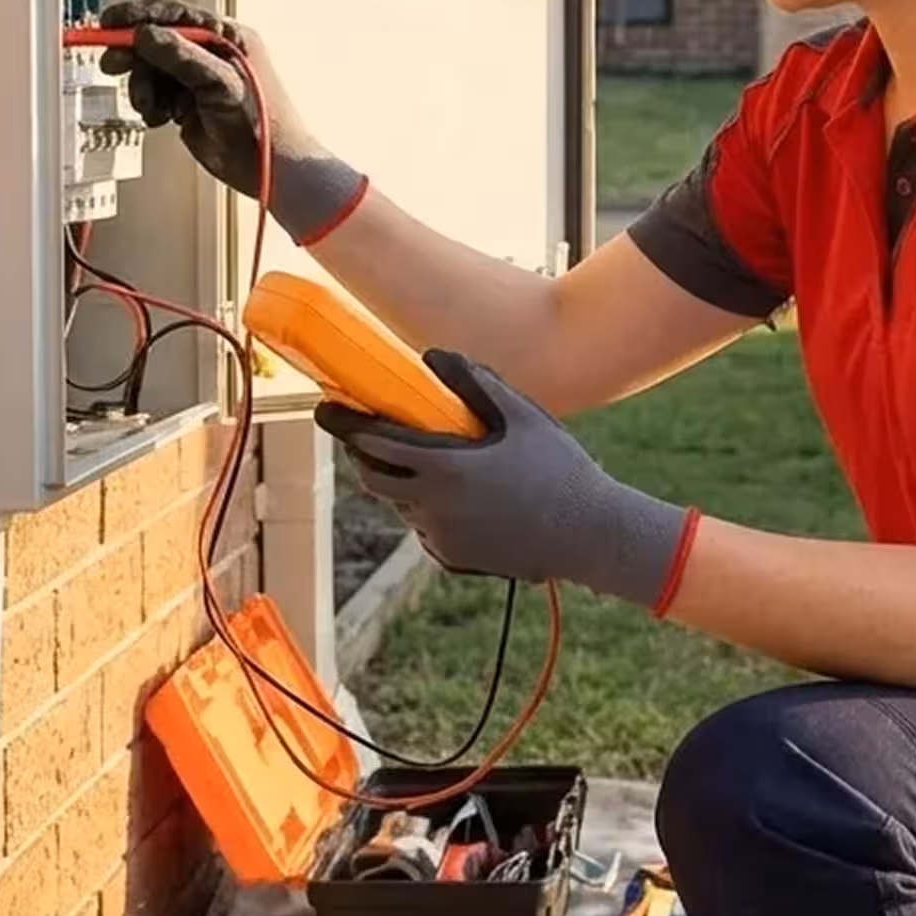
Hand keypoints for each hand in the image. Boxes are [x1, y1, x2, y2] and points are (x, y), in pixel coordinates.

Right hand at [94, 0, 364, 243]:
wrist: (270, 168)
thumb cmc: (261, 123)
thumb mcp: (219, 82)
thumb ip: (181, 56)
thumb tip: (145, 34)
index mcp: (227, 37)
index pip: (176, 15)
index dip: (140, 16)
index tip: (110, 22)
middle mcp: (212, 53)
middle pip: (159, 41)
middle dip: (134, 54)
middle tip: (112, 65)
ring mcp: (200, 78)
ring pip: (154, 70)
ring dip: (144, 87)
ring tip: (151, 107)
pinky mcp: (190, 103)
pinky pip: (157, 94)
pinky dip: (152, 105)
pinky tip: (162, 119)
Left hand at [316, 350, 690, 608]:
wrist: (590, 535)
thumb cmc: (559, 468)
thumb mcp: (522, 414)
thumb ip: (474, 382)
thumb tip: (431, 357)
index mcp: (445, 468)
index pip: (374, 443)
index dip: (345, 423)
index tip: (324, 408)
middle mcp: (433, 508)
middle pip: (373, 478)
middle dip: (362, 454)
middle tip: (367, 432)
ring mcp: (440, 537)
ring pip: (400, 504)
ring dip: (401, 481)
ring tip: (431, 459)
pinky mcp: (453, 559)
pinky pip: (424, 528)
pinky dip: (427, 509)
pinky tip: (461, 496)